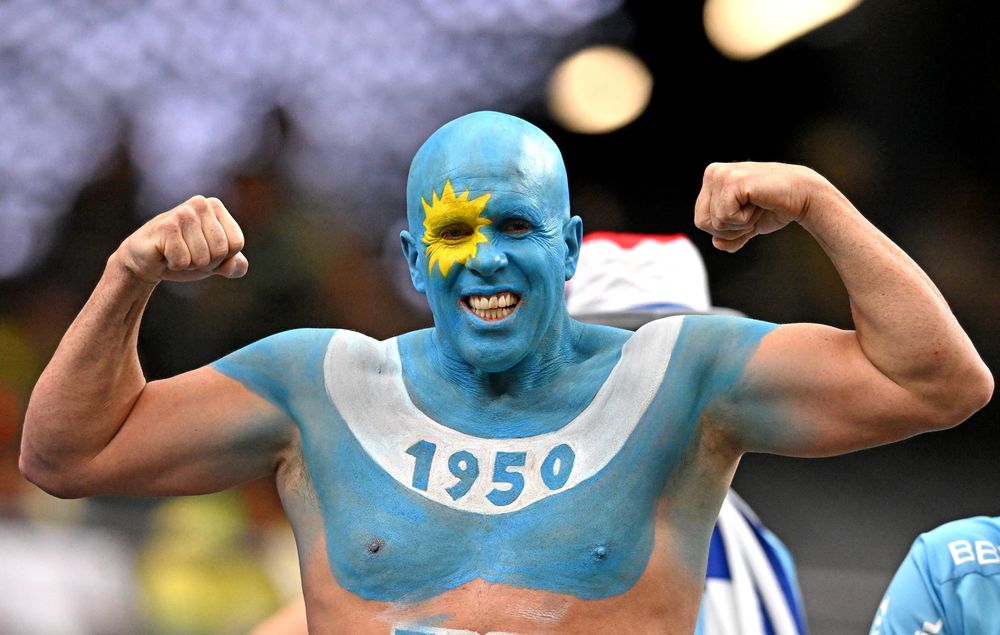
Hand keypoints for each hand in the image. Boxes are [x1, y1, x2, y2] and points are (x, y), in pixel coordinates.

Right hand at [114, 196, 248, 282]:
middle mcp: (201, 203)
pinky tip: (165, 254)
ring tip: (176, 252)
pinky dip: (175, 265)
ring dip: (189, 264)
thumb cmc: (184, 257)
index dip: (222, 257)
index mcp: (216, 206)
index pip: (236, 244)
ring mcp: (183, 213)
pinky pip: (184, 261)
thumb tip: (234, 265)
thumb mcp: (216, 263)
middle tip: (188, 253)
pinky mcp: (167, 227)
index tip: (204, 250)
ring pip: (203, 258)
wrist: (145, 261)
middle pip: (221, 251)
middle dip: (206, 262)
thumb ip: (235, 266)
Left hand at [694, 161, 826, 251]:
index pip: (700, 221)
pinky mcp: (732, 181)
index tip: (746, 214)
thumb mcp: (746, 226)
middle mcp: (712, 173)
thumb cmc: (774, 208)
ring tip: (756, 205)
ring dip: (740, 223)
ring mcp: (721, 175)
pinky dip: (744, 219)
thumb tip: (716, 244)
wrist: (803, 197)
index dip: (724, 229)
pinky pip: (725, 217)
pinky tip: (758, 203)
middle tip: (752, 211)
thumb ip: (728, 237)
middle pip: (702, 223)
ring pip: (714, 222)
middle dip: (729, 229)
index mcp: (711, 180)